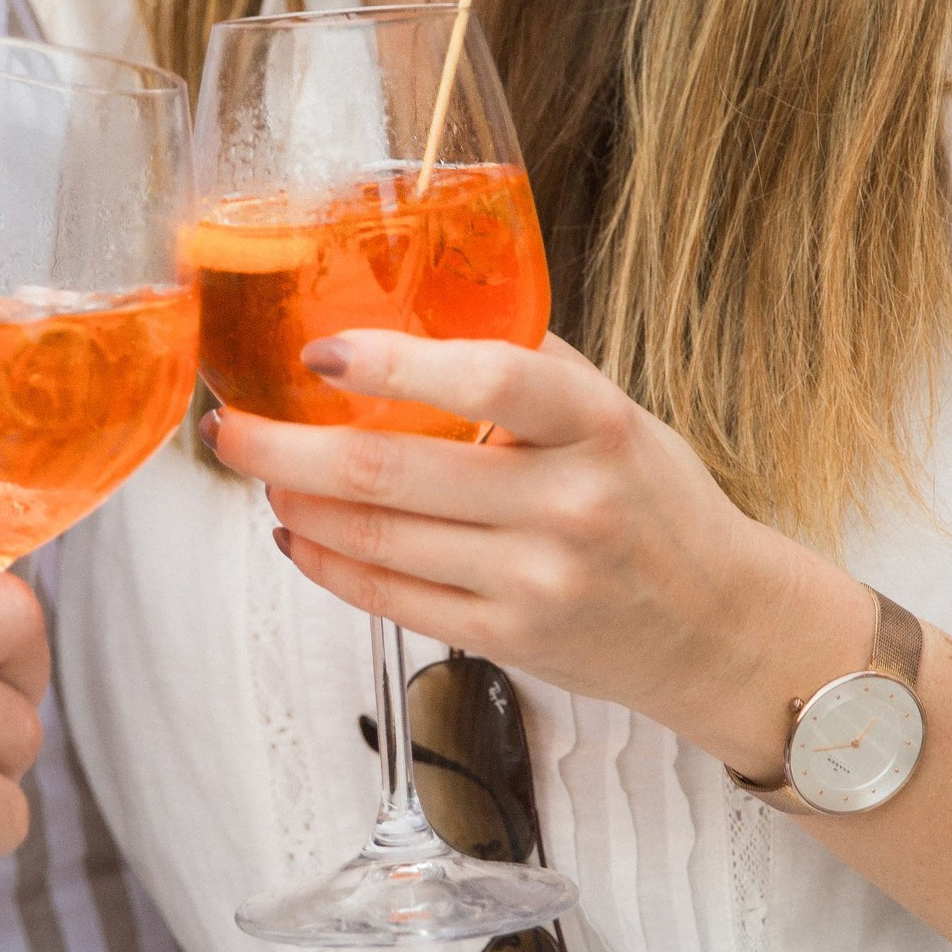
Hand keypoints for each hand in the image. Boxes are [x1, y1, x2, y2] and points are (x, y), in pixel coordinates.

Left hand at [203, 331, 871, 773]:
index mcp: (598, 425)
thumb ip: (530, 368)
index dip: (392, 362)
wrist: (720, 626)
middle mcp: (568, 504)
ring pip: (375, 539)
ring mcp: (536, 581)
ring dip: (295, 503)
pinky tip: (296, 534)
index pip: (490, 378)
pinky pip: (389, 600)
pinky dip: (326, 564)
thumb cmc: (654, 504)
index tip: (318, 350)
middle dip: (286, 447)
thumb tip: (416, 310)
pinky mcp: (509, 640)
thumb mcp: (616, 416)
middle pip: (391, 472)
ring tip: (259, 474)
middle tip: (231, 425)